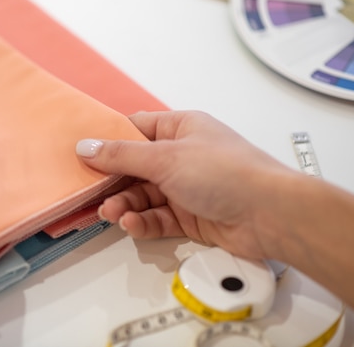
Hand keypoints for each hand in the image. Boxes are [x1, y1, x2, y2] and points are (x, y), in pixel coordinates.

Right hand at [76, 110, 298, 259]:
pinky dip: (142, 222)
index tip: (83, 154)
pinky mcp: (190, 216)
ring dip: (125, 205)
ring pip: (143, 195)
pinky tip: (132, 225)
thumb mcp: (165, 158)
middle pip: (135, 167)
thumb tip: (87, 146)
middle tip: (93, 193)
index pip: (135, 129)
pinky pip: (156, 217)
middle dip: (114, 181)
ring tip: (113, 214)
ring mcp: (186, 187)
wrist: (270, 215)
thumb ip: (122, 155)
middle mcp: (181, 156)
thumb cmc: (226, 173)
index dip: (109, 141)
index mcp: (180, 129)